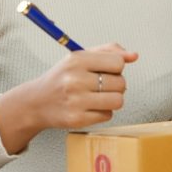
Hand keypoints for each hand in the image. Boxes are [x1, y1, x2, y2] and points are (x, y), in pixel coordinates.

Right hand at [0, 43, 137, 153]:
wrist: (36, 102)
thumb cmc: (62, 78)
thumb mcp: (80, 57)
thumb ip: (108, 52)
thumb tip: (134, 56)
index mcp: (77, 60)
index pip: (118, 63)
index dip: (116, 67)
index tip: (106, 70)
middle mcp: (75, 80)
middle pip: (120, 83)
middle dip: (116, 84)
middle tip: (100, 85)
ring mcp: (76, 101)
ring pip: (118, 101)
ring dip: (112, 99)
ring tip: (99, 96)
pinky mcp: (78, 119)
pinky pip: (108, 115)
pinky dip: (103, 112)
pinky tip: (90, 107)